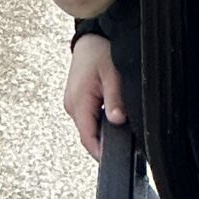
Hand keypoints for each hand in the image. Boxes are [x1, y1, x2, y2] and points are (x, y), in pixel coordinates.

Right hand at [64, 34, 125, 159]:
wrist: (89, 38)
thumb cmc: (99, 52)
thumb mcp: (112, 74)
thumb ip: (114, 99)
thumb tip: (117, 120)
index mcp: (78, 102)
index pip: (87, 138)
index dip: (101, 152)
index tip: (117, 159)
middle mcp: (71, 105)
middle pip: (88, 135)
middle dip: (106, 141)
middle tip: (127, 142)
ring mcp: (72, 103)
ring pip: (89, 126)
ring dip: (103, 129)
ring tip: (121, 125)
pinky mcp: (76, 100)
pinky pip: (88, 117)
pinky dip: (99, 120)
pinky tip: (111, 113)